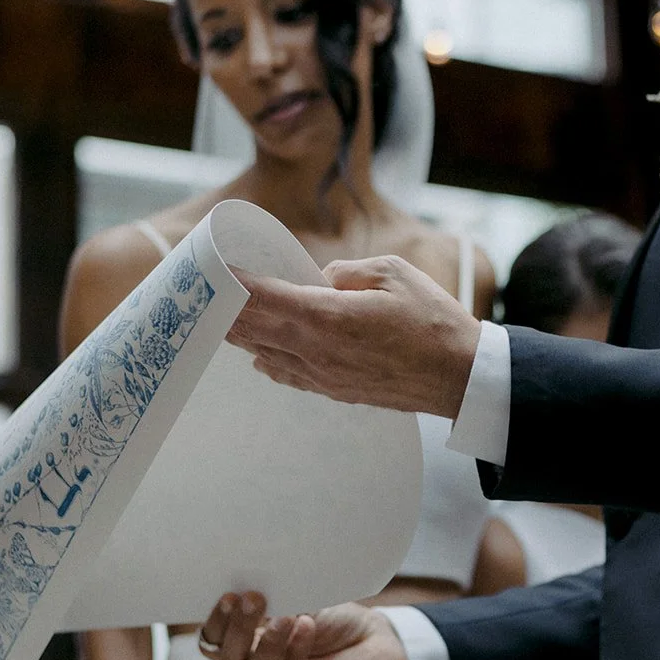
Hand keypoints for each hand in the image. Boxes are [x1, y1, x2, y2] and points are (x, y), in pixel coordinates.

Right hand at [198, 592, 410, 659]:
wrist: (375, 642)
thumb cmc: (334, 623)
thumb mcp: (300, 602)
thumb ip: (275, 599)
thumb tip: (253, 584)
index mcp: (246, 649)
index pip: (214, 641)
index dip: (216, 620)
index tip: (230, 595)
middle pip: (229, 659)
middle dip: (239, 628)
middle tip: (255, 599)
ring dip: (269, 644)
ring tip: (288, 617)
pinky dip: (295, 657)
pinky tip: (305, 630)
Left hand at [226, 255, 481, 418]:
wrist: (459, 377)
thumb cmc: (433, 320)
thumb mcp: (393, 273)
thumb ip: (347, 271)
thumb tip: (321, 280)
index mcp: (328, 315)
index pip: (264, 297)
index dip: (233, 283)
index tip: (209, 270)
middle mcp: (317, 349)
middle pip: (255, 327)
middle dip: (225, 308)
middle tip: (200, 293)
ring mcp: (323, 374)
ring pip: (266, 352)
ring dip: (242, 335)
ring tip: (218, 318)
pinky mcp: (335, 390)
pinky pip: (289, 373)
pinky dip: (268, 358)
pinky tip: (257, 354)